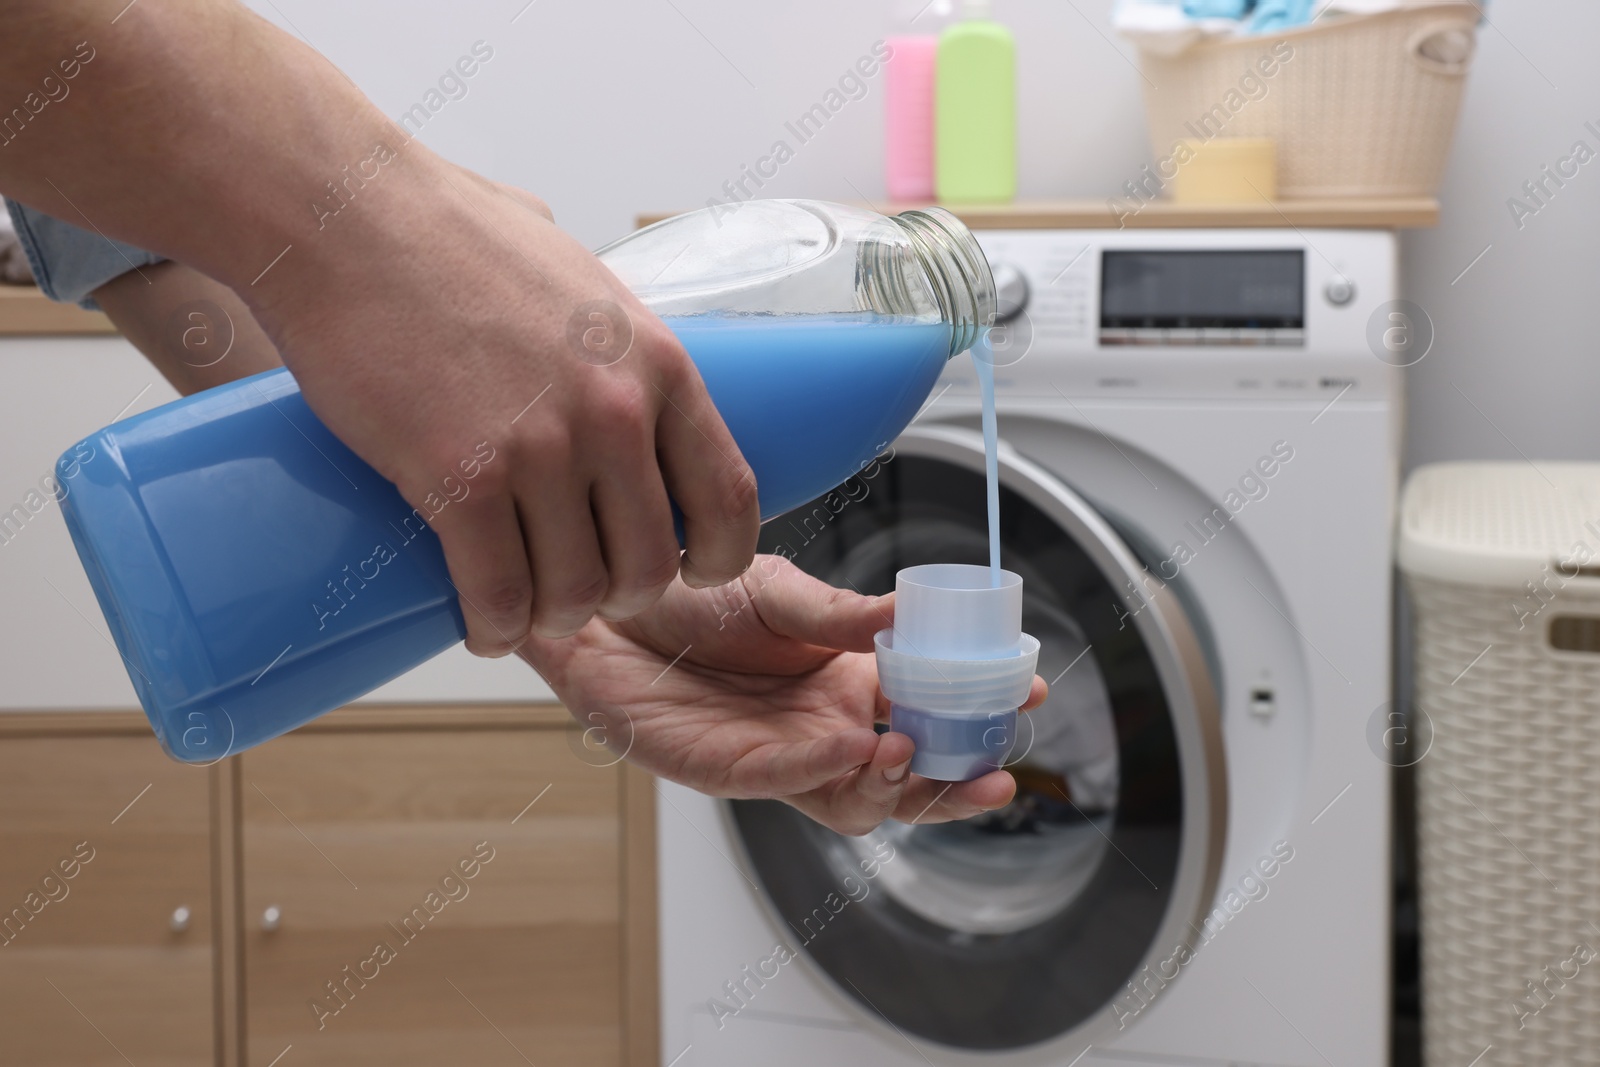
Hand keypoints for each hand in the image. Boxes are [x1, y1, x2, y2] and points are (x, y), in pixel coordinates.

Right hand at [247, 153, 759, 652]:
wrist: (347, 217)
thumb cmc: (454, 233)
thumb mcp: (579, 277)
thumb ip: (614, 335)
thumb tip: (624, 356)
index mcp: (660, 364)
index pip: (729, 497)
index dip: (716, 559)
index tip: (689, 573)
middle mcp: (615, 413)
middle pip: (648, 565)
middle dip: (618, 597)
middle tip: (580, 592)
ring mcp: (539, 449)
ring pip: (575, 593)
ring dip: (552, 619)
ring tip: (527, 611)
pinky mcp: (458, 478)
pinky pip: (499, 595)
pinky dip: (494, 629)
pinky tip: (486, 627)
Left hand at [519, 555, 1046, 835]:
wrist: (604, 598)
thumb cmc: (688, 592)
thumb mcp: (779, 588)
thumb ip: (842, 614)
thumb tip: (910, 612)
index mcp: (845, 681)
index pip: (928, 712)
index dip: (977, 712)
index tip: (1028, 692)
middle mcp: (820, 726)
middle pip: (904, 779)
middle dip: (955, 784)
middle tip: (997, 770)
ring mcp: (775, 754)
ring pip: (854, 800)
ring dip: (894, 787)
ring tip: (916, 752)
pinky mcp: (722, 769)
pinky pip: (784, 780)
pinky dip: (823, 768)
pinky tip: (851, 744)